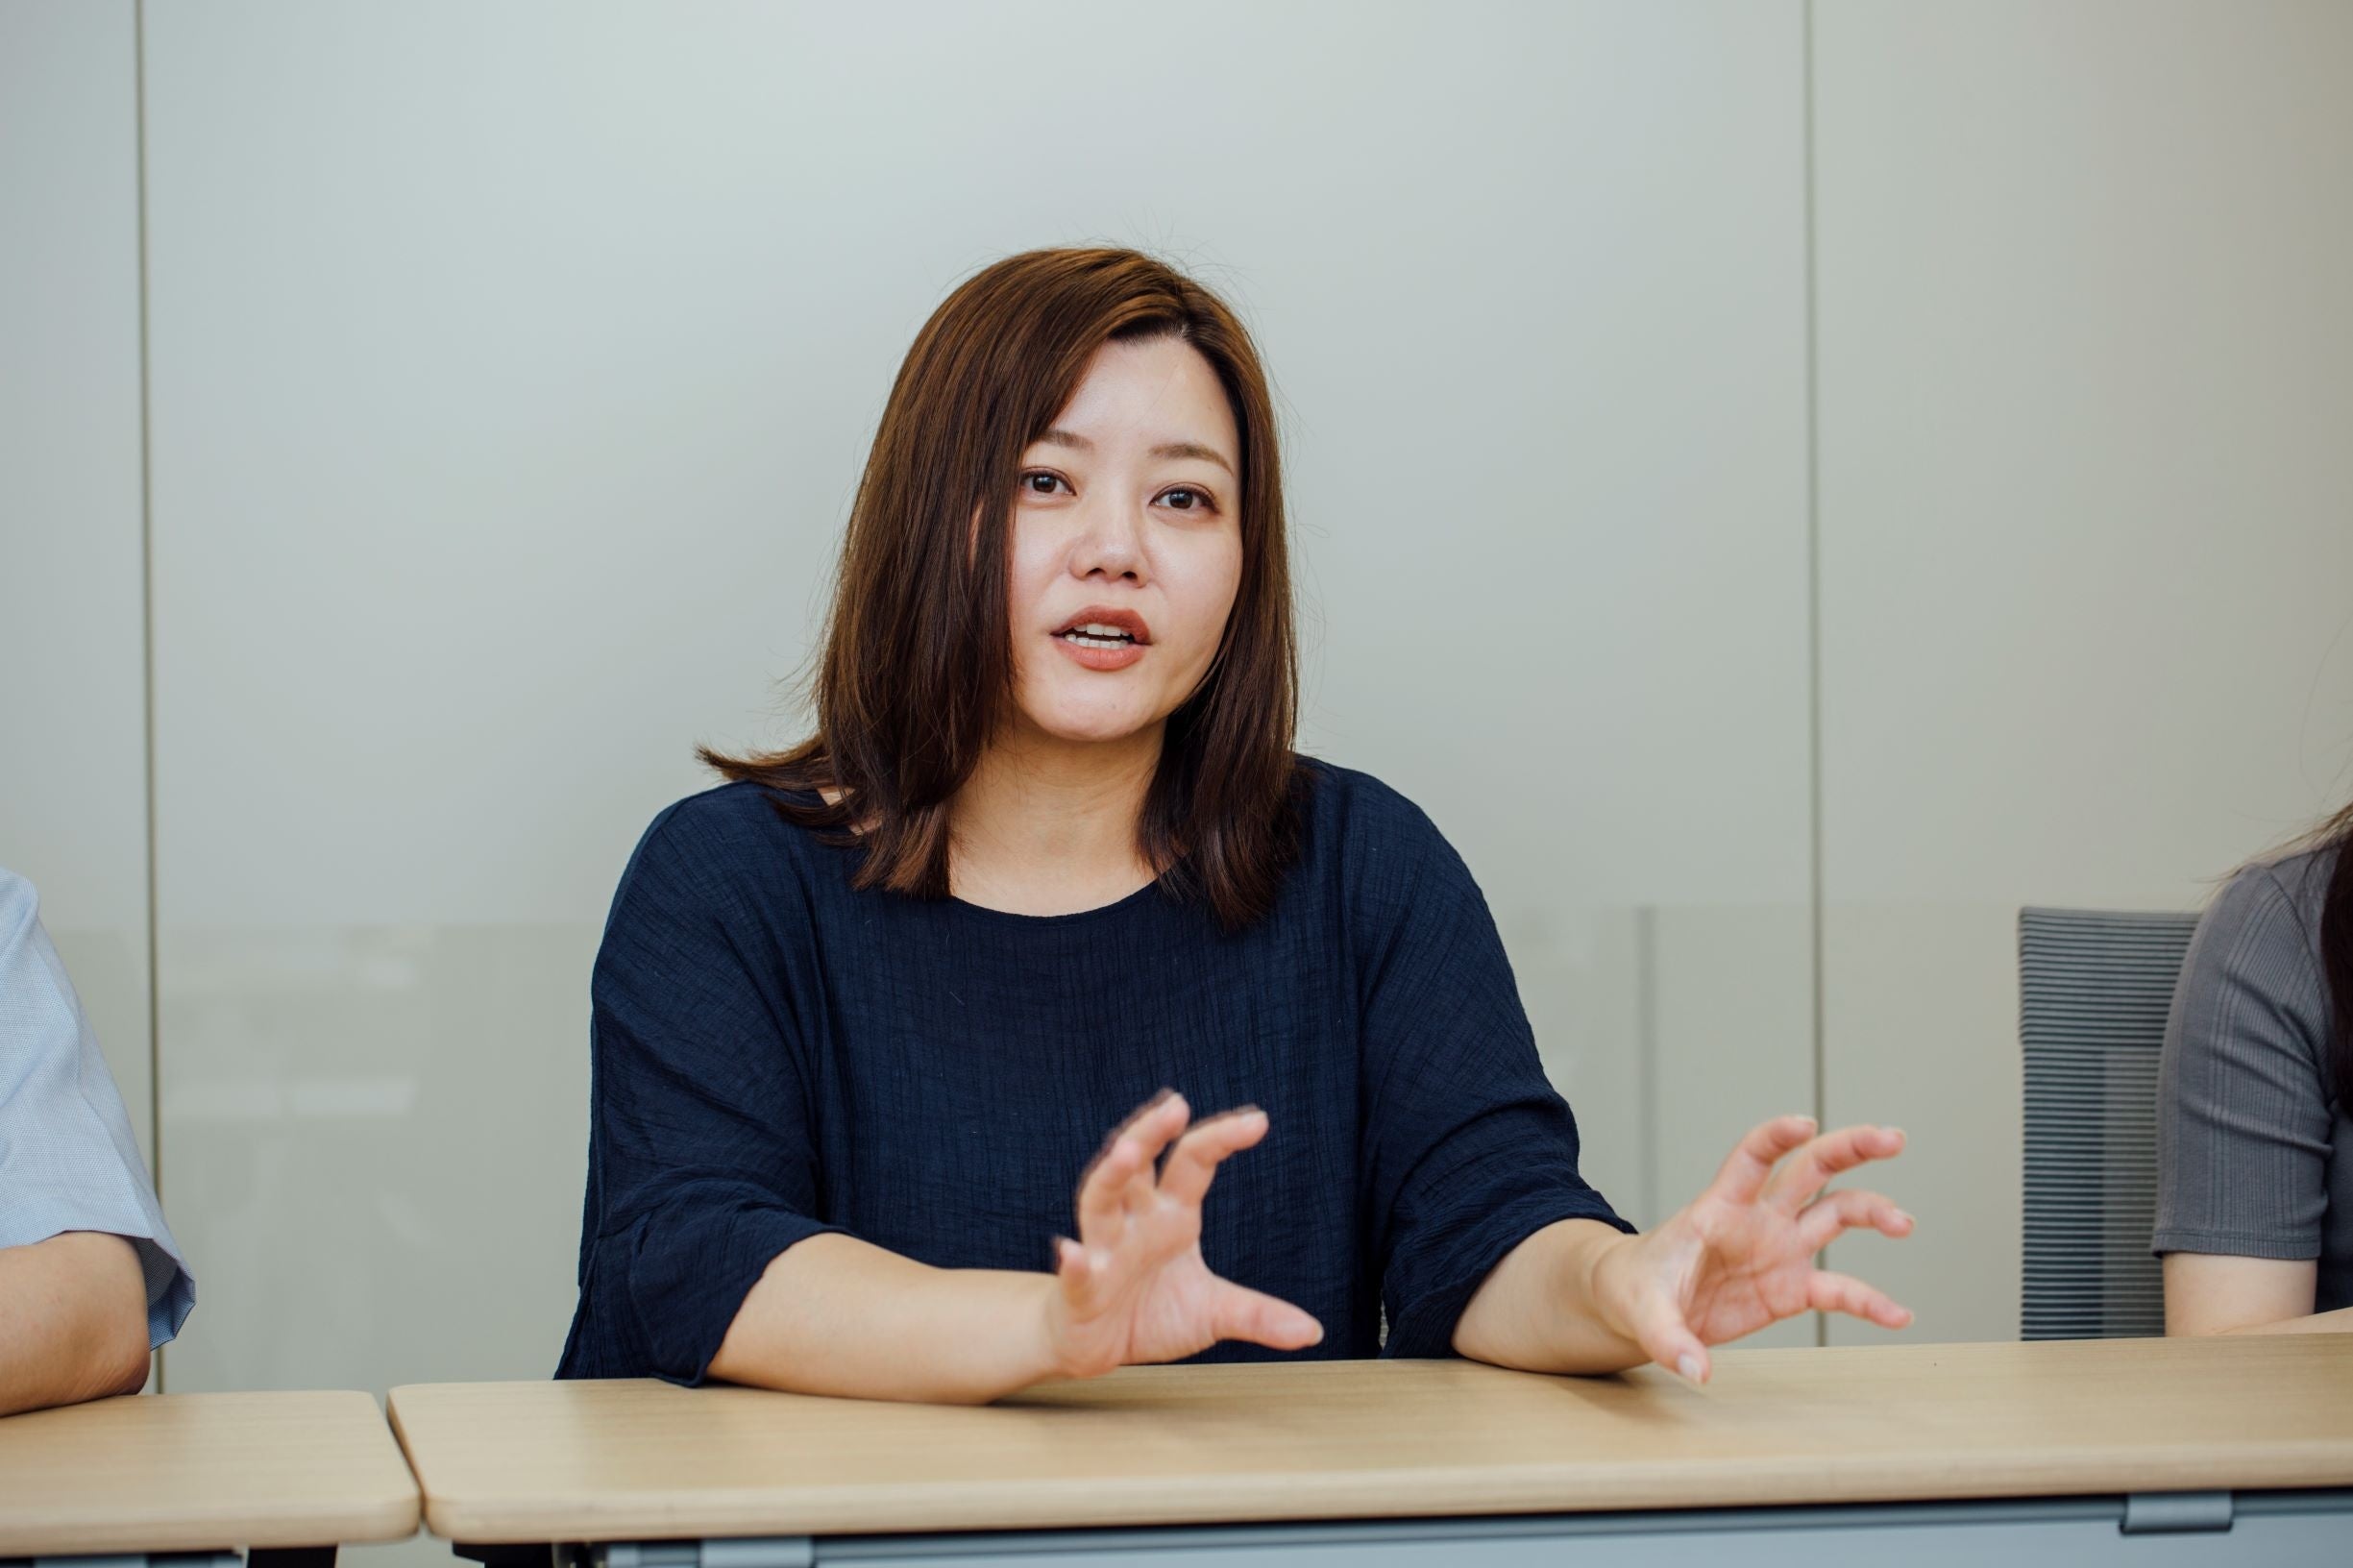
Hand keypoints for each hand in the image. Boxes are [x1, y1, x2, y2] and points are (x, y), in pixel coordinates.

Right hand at [1042, 1089, 1323, 1378]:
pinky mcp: (1081, 1290)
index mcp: (1171, 1216)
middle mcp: (1134, 1222)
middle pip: (1138, 1164)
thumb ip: (1257, 1314)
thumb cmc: (1148, 1313)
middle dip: (1152, 1131)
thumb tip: (1313, 1331)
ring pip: (1100, 1200)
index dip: (1221, 1138)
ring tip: (1128, 1153)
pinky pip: (1077, 1272)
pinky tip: (1073, 1251)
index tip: (1258, 1121)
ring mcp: (1104, 1250)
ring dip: (1112, 1176)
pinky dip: (1075, 1262)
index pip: (1193, 1163)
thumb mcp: (1212, 1313)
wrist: (1092, 1345)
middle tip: (1176, 1105)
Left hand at [1590, 1115, 1912, 1382]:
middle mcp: (1759, 1218)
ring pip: (1837, 1213)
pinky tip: (1898, 1314)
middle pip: (1812, 1169)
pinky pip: (1839, 1290)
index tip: (1806, 1124)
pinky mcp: (1791, 1287)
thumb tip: (1695, 1370)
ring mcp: (1780, 1249)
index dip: (1777, 1137)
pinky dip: (1869, 1301)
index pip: (1752, 1158)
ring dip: (1873, 1209)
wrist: (1637, 1308)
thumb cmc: (1636, 1288)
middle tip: (1893, 1139)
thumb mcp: (1641, 1311)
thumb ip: (1668, 1338)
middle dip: (1852, 1148)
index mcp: (1720, 1206)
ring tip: (1904, 1223)